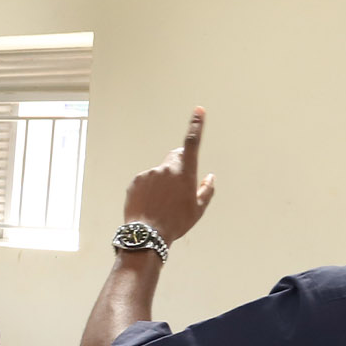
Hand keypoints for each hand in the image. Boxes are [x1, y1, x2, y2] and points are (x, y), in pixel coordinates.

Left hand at [122, 107, 214, 246]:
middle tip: (177, 189)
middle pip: (174, 158)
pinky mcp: (136, 181)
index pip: (192, 143)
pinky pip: (145, 182)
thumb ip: (206, 190)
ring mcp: (149, 174)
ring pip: (159, 173)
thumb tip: (209, 178)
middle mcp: (166, 168)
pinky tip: (149, 206)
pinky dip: (148, 190)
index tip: (199, 111)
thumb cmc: (175, 223)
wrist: (148, 234)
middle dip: (178, 167)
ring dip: (161, 183)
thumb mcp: (197, 210)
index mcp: (185, 173)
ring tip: (160, 205)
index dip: (196, 125)